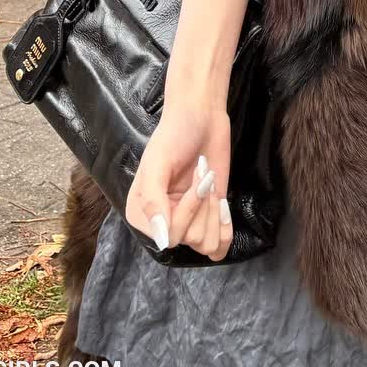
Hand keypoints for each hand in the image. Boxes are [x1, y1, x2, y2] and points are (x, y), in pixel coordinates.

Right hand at [124, 92, 232, 260]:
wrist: (201, 117)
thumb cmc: (175, 135)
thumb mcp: (158, 165)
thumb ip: (154, 203)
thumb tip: (163, 242)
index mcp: (141, 214)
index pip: (170, 237)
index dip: (188, 210)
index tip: (193, 176)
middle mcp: (163, 223)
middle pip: (191, 240)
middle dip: (203, 204)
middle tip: (203, 174)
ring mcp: (187, 222)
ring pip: (207, 244)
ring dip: (214, 211)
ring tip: (208, 182)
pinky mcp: (208, 219)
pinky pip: (218, 249)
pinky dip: (226, 230)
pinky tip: (223, 205)